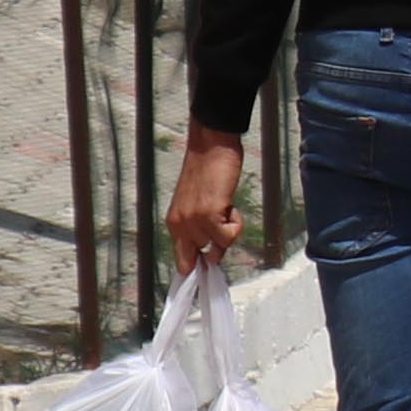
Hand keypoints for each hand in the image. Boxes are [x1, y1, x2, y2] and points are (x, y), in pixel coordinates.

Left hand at [166, 127, 243, 270]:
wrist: (210, 145)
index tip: (208, 265)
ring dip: (228, 229)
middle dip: (217, 246)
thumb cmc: (206, 169)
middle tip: (224, 221)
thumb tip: (213, 253)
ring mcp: (193, 221)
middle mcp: (180, 225)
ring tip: (225, 205)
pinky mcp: (209, 215)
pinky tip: (230, 204)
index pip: (181, 261)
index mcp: (174, 223)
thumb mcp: (196, 203)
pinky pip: (228, 236)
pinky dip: (236, 223)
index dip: (196, 265)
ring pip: (218, 247)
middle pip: (202, 258)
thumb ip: (200, 227)